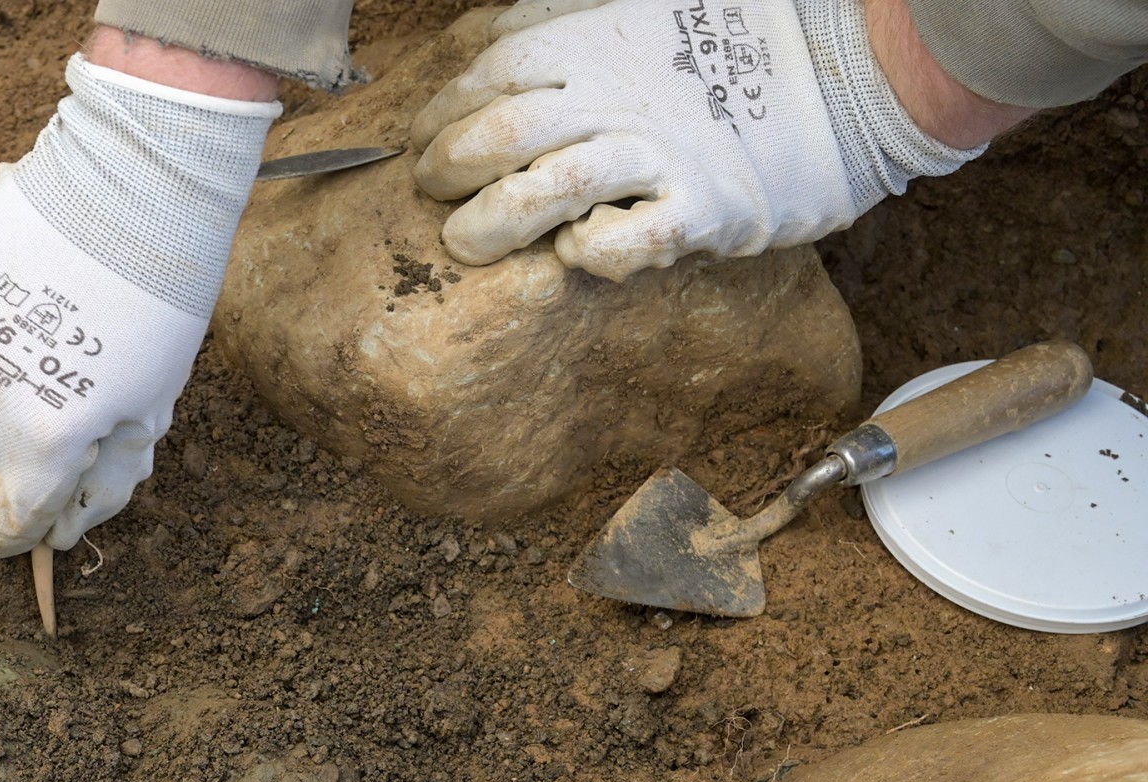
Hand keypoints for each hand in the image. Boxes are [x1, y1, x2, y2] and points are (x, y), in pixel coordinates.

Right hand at [0, 54, 277, 557]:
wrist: (135, 187)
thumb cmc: (157, 304)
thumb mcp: (152, 407)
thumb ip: (108, 480)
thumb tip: (65, 533)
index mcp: (43, 444)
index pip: (7, 523)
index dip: (14, 534)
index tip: (16, 529)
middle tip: (22, 428)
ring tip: (23, 341)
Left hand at [409, 0, 982, 279]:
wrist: (863, 65)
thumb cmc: (750, 38)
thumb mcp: (654, 3)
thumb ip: (575, 15)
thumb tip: (498, 32)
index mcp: (600, 40)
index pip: (491, 74)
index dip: (444, 108)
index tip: (423, 139)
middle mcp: (619, 94)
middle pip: (500, 132)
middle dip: (448, 167)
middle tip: (434, 191)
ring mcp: (661, 152)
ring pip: (546, 188)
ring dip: (493, 222)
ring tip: (467, 243)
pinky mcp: (704, 208)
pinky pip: (627, 242)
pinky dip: (590, 252)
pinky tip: (576, 251)